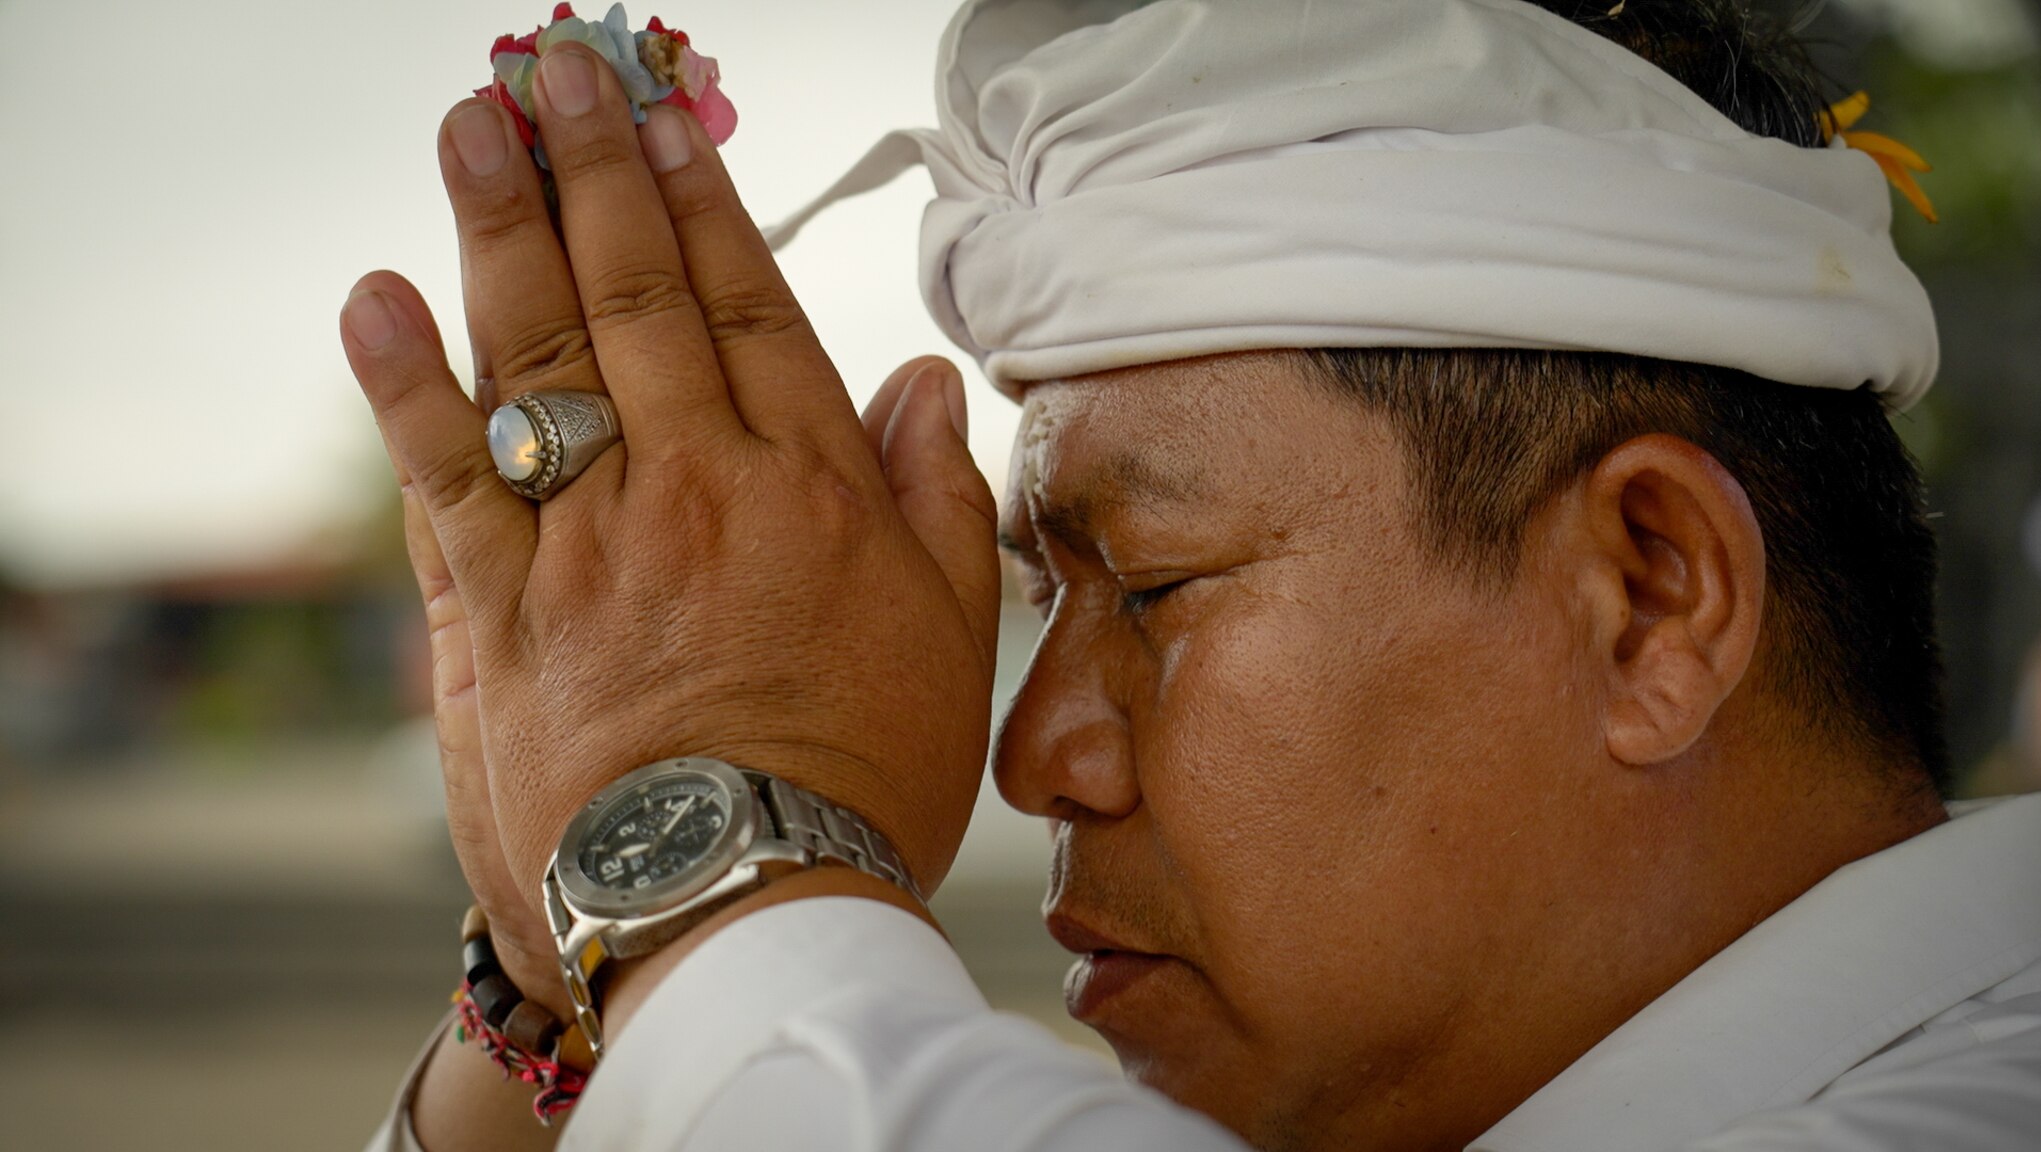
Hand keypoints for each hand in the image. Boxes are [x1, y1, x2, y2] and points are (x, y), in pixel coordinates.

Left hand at [340, 42, 1000, 1005]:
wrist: (745, 905)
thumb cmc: (862, 778)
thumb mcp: (950, 634)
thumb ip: (938, 495)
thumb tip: (924, 381)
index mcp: (808, 487)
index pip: (747, 307)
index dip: (702, 201)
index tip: (666, 117)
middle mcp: (695, 485)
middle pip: (636, 297)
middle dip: (594, 168)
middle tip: (557, 68)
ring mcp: (591, 541)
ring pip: (540, 355)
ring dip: (502, 228)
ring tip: (476, 127)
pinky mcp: (503, 610)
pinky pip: (444, 477)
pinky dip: (404, 383)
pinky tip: (374, 296)